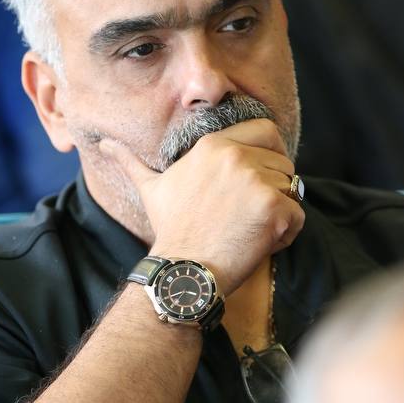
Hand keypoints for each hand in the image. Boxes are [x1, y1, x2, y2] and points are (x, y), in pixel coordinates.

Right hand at [101, 119, 304, 295]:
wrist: (183, 271)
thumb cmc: (171, 230)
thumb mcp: (150, 189)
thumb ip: (131, 162)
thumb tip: (104, 144)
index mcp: (213, 144)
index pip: (266, 130)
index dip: (269, 154)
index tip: (258, 180)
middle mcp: (236, 155)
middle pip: (284, 161)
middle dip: (276, 187)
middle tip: (250, 214)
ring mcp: (256, 180)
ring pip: (293, 188)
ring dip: (280, 212)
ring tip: (250, 230)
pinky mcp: (273, 207)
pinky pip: (299, 215)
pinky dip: (287, 234)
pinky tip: (259, 244)